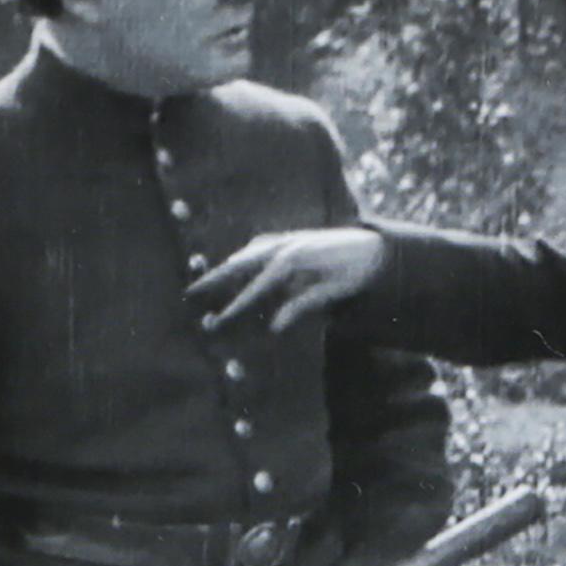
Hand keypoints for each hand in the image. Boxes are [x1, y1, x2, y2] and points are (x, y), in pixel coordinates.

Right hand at [193, 225, 386, 333]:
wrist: (374, 246)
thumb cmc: (356, 272)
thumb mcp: (332, 293)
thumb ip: (302, 306)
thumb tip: (275, 327)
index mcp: (293, 259)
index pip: (256, 286)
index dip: (236, 304)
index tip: (220, 318)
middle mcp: (285, 245)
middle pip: (240, 263)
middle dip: (215, 279)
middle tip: (191, 293)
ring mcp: (287, 238)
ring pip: (248, 253)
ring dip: (228, 267)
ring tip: (209, 283)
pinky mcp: (292, 238)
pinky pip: (260, 247)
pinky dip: (246, 256)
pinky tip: (239, 263)